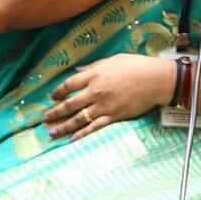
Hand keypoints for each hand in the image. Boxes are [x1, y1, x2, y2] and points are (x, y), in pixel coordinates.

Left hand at [44, 53, 172, 139]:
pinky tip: (71, 139)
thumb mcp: (112, 60)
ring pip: (78, 119)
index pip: (69, 85)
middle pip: (70, 104)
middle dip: (55, 112)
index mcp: (94, 75)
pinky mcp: (113, 116)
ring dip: (63, 126)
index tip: (52, 97)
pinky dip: (81, 134)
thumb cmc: (136, 66)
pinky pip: (94, 128)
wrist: (156, 80)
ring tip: (51, 132)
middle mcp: (95, 91)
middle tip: (45, 118)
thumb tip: (78, 71)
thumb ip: (93, 67)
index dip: (58, 92)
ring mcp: (104, 106)